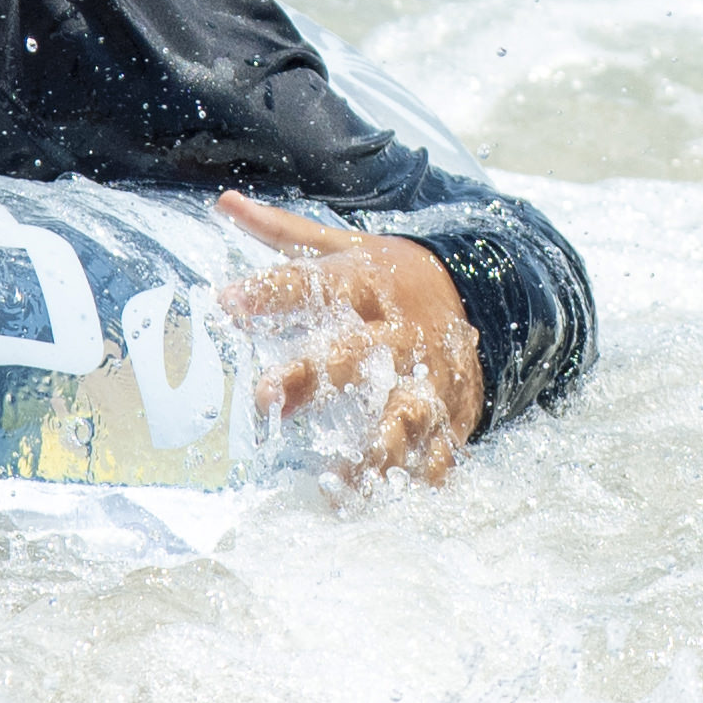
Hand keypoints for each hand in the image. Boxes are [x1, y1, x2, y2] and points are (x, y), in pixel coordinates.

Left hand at [215, 195, 484, 482]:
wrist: (477, 292)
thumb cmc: (389, 275)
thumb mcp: (343, 245)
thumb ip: (284, 233)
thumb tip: (225, 203)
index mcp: (367, 282)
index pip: (312, 282)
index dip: (270, 292)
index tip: (226, 303)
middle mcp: (399, 328)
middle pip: (355, 353)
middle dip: (314, 375)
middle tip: (267, 397)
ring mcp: (431, 371)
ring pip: (405, 410)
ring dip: (375, 447)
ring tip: (341, 483)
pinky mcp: (454, 407)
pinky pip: (443, 445)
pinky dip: (425, 473)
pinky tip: (398, 499)